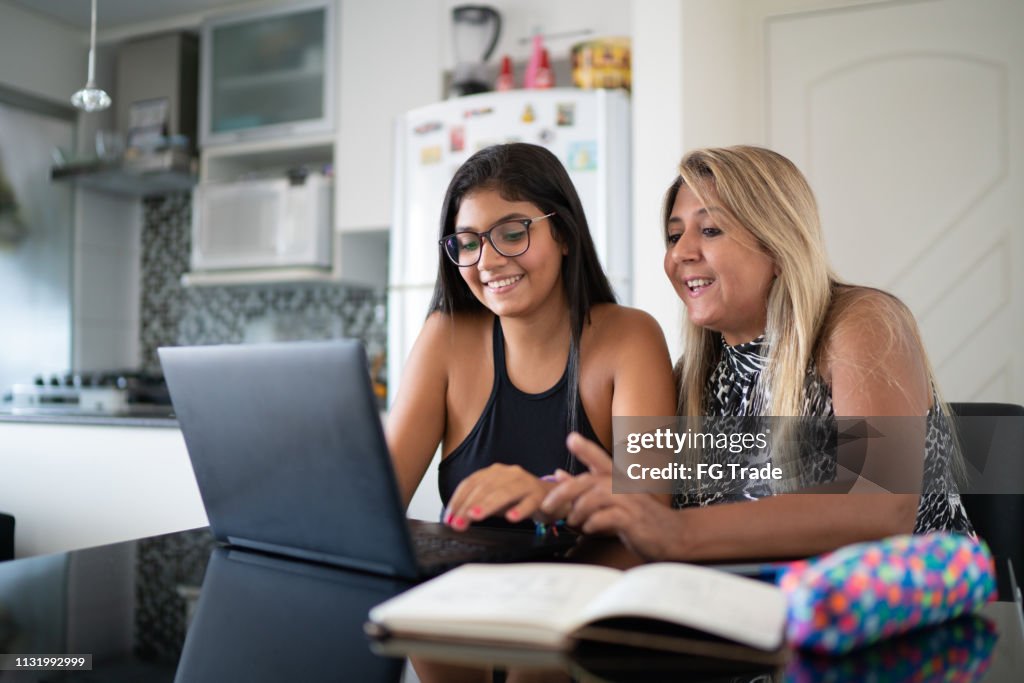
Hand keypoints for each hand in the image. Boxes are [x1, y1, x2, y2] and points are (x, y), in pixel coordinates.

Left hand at [444, 463, 555, 530]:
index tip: (449, 517)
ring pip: (505, 492)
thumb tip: (457, 519)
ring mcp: (525, 482)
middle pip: (485, 487)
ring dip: (488, 505)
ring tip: (475, 516)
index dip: (458, 500)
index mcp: (495, 472)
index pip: (471, 483)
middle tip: (458, 523)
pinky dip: (519, 509)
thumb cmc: (519, 499)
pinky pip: (529, 502)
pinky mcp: (540, 494)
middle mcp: (509, 473)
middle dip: (468, 506)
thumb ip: (478, 507)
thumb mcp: (496, 501)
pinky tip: (511, 518)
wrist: (552, 497)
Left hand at [542, 433, 677, 560]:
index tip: (571, 438)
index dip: (586, 448)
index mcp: (619, 479)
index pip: (600, 459)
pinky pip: (606, 518)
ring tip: (573, 522)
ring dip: (577, 512)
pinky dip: (592, 524)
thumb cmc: (641, 517)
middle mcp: (624, 486)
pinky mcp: (633, 520)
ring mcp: (630, 502)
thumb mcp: (612, 500)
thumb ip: (585, 488)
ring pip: (594, 498)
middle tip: (547, 506)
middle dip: (563, 493)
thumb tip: (558, 474)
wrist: (674, 536)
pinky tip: (589, 529)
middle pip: (588, 481)